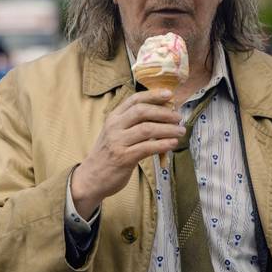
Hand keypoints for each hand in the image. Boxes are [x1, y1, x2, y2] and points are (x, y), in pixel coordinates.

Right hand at [70, 89, 184, 217]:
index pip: (134, 100)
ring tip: (180, 131)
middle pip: (142, 111)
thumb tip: (161, 115)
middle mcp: (114, 126)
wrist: (91, 177)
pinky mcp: (124, 157)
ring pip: (147, 129)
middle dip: (164, 112)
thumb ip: (132, 123)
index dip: (153, 95)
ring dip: (168, 129)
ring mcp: (118, 142)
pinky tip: (172, 144)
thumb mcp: (115, 133)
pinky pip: (147, 148)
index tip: (169, 94)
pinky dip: (163, 144)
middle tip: (179, 117)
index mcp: (113, 117)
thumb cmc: (108, 154)